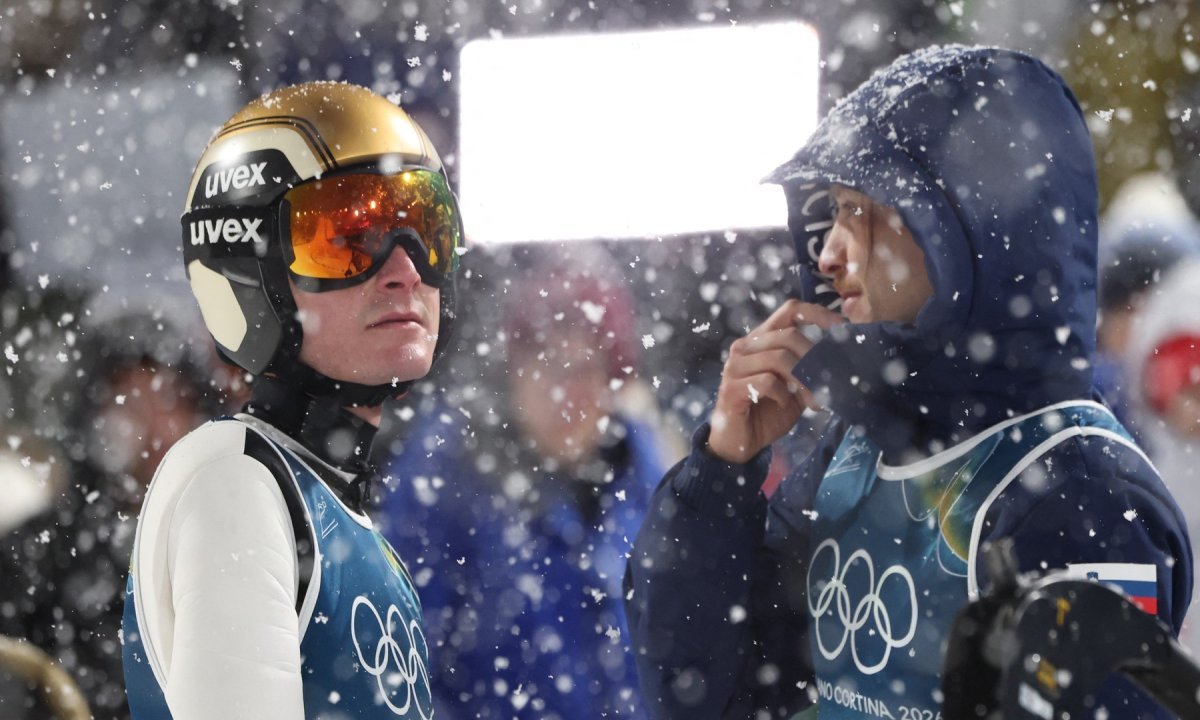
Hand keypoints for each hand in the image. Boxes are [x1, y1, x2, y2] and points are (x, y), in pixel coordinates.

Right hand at [706, 299, 842, 463]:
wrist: (739, 443)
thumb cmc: (769, 411)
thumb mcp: (797, 388)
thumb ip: (812, 370)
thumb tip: (844, 358)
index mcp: (761, 339)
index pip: (790, 311)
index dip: (818, 314)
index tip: (843, 329)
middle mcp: (745, 346)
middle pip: (788, 336)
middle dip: (815, 360)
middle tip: (829, 384)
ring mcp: (735, 366)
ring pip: (778, 358)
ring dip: (804, 381)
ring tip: (814, 400)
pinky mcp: (731, 387)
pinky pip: (767, 381)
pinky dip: (783, 394)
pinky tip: (784, 404)